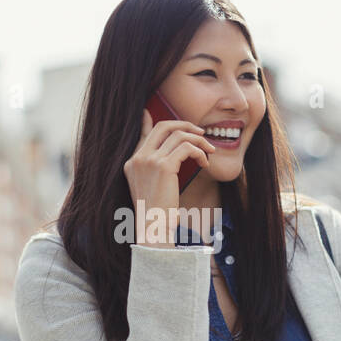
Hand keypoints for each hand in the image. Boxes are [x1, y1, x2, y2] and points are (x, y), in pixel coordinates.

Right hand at [124, 109, 214, 243]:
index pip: (144, 134)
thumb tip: (171, 158)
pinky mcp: (163, 166)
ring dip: (198, 140)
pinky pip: (187, 148)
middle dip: (184, 125)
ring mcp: (149, 161)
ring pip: (178, 135)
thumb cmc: (157, 213)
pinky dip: (199, 152)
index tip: (151, 112)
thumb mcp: (151, 188)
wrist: (153, 228)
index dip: (148, 120)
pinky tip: (204, 162)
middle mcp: (138, 158)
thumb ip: (157, 169)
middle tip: (200, 133)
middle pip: (162, 126)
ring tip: (209, 150)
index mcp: (132, 163)